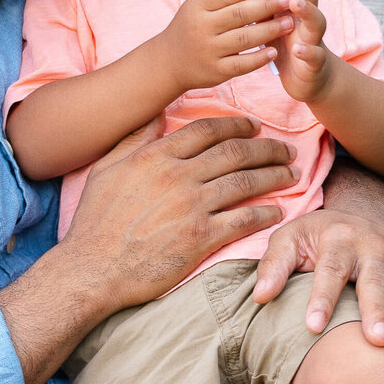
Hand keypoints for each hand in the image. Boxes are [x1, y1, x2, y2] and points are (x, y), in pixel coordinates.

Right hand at [62, 114, 297, 310]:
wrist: (92, 268)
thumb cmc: (95, 222)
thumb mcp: (107, 169)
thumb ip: (135, 139)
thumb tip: (157, 114)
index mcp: (156, 156)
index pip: (207, 131)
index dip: (237, 126)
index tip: (255, 127)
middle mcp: (178, 176)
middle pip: (234, 153)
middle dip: (266, 148)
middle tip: (286, 150)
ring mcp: (191, 207)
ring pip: (244, 183)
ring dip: (273, 176)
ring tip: (291, 174)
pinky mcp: (200, 238)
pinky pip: (242, 220)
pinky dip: (265, 214)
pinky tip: (277, 212)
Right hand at [158, 0, 293, 92]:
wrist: (168, 63)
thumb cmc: (190, 29)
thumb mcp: (196, 7)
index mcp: (197, 7)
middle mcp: (201, 28)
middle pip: (239, 14)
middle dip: (267, 6)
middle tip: (287, 0)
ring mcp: (208, 51)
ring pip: (244, 39)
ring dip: (270, 30)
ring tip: (288, 23)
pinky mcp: (216, 71)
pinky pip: (242, 64)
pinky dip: (259, 58)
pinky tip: (274, 51)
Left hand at [253, 168, 383, 383]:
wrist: (365, 215)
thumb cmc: (319, 237)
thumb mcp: (291, 238)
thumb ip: (274, 265)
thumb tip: (260, 296)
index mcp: (341, 238)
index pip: (331, 268)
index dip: (322, 296)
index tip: (312, 326)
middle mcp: (377, 249)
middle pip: (377, 283)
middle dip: (377, 312)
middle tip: (375, 342)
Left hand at [270, 0, 332, 101]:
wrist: (308, 78)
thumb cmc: (287, 46)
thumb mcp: (274, 24)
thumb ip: (267, 6)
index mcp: (297, 11)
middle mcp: (308, 22)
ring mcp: (314, 41)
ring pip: (316, 23)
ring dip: (306, 11)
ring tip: (294, 2)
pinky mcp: (315, 63)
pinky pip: (314, 55)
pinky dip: (307, 51)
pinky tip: (298, 49)